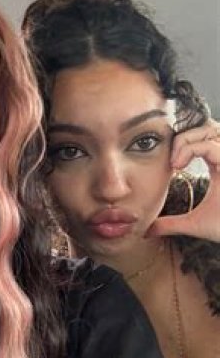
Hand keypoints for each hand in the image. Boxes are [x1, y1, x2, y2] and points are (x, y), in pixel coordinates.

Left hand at [148, 120, 219, 240]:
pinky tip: (178, 165)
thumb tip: (147, 231)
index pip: (201, 137)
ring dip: (185, 140)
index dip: (182, 142)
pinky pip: (211, 145)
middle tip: (170, 159)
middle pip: (205, 126)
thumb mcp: (194, 224)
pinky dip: (191, 149)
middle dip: (182, 136)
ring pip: (208, 128)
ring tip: (174, 162)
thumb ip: (169, 224)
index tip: (170, 165)